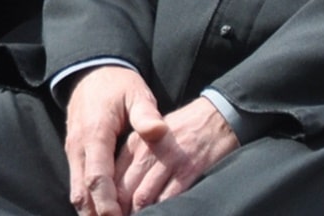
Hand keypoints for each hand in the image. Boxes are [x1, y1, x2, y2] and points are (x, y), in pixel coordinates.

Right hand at [63, 66, 168, 215]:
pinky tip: (103, 213)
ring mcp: (73, 151)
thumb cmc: (118, 85)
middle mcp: (79, 146)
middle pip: (83, 192)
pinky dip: (89, 202)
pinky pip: (77, 184)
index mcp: (95, 134)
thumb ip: (146, 114)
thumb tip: (158, 131)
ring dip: (91, 212)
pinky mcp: (74, 154)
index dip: (107, 203)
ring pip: (77, 192)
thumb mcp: (136, 93)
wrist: (91, 71)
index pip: (98, 177)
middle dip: (98, 215)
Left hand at [115, 96, 238, 211]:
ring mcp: (168, 161)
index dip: (108, 198)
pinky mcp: (188, 170)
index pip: (113, 176)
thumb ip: (134, 159)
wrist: (215, 117)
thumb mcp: (150, 135)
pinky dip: (162, 211)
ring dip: (137, 214)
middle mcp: (148, 152)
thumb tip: (117, 189)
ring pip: (143, 197)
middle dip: (119, 210)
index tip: (108, 211)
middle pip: (124, 190)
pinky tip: (160, 215)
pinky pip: (169, 198)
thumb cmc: (181, 130)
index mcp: (135, 142)